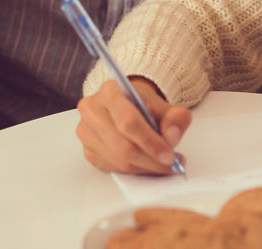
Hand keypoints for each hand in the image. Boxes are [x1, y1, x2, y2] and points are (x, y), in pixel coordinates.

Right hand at [76, 78, 192, 173]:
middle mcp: (92, 109)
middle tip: (170, 164)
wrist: (128, 104)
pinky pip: (113, 168)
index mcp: (110, 91)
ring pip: (118, 160)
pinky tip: (147, 164)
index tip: (169, 155)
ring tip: (163, 164)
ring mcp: (87, 131)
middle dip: (150, 160)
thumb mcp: (164, 105)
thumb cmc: (142, 104)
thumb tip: (173, 134)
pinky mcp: (88, 150)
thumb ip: (175, 117)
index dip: (150, 142)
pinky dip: (134, 170)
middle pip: (122, 145)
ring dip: (145, 167)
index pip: (128, 122)